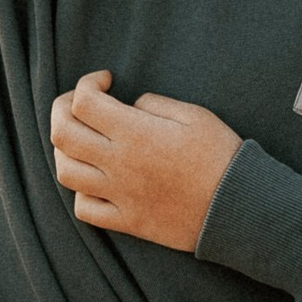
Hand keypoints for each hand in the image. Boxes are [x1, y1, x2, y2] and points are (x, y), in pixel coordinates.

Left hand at [50, 70, 240, 252]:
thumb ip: (153, 104)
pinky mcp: (127, 221)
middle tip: (80, 102)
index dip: (88, 82)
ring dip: (65, 149)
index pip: (83, 101)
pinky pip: (84, 209)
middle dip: (63, 108)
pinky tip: (95, 179)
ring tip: (82, 140)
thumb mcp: (194, 114)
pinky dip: (80, 191)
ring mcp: (120, 195)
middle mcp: (119, 164)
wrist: (239, 208)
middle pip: (62, 133)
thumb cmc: (221, 156)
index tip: (107, 80)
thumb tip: (128, 106)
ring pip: (65, 171)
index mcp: (136, 133)